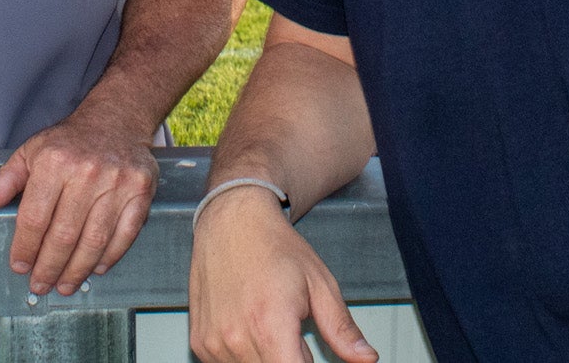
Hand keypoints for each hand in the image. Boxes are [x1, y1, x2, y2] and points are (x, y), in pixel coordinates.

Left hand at [0, 106, 158, 294]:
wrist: (116, 120)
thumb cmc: (69, 142)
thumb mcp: (30, 152)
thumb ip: (4, 181)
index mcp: (55, 162)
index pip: (35, 218)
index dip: (25, 248)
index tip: (19, 266)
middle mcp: (87, 172)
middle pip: (64, 235)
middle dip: (49, 267)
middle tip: (40, 284)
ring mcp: (117, 182)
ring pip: (94, 240)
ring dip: (77, 270)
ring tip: (65, 285)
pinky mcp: (141, 190)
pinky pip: (125, 233)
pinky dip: (110, 256)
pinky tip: (95, 268)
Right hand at [189, 185, 377, 362]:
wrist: (232, 220)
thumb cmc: (274, 246)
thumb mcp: (319, 283)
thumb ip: (342, 329)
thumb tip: (367, 359)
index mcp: (270, 326)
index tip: (310, 354)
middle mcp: (236, 338)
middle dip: (292, 361)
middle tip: (294, 333)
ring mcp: (214, 343)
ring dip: (269, 360)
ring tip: (273, 325)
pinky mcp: (201, 342)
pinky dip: (246, 355)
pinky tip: (250, 325)